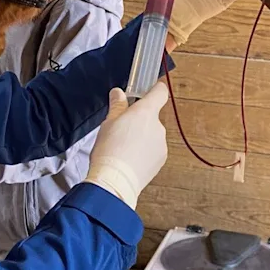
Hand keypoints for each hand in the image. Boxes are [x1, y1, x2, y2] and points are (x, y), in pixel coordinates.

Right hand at [84, 83, 168, 208]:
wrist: (115, 181)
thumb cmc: (109, 150)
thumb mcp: (108, 122)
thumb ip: (117, 105)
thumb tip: (118, 93)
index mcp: (146, 112)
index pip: (160, 93)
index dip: (156, 89)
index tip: (151, 88)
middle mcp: (158, 126)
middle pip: (152, 117)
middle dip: (140, 121)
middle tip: (121, 129)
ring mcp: (161, 144)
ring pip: (152, 135)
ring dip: (142, 138)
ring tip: (123, 148)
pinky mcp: (160, 160)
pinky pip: (153, 150)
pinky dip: (144, 152)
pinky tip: (129, 159)